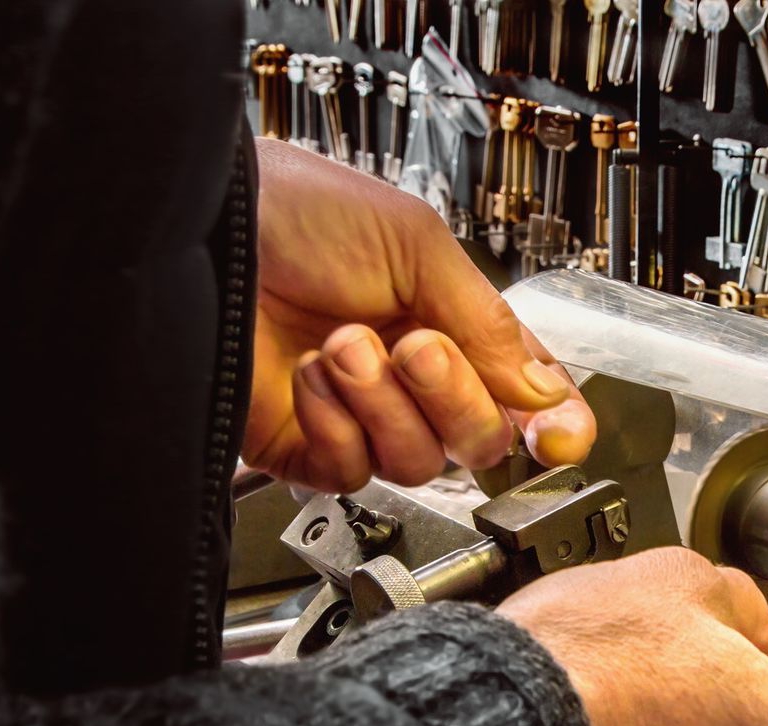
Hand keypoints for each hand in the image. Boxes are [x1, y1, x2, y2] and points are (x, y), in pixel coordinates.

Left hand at [244, 141, 595, 491]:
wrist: (211, 227)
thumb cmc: (299, 210)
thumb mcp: (417, 244)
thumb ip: (490, 325)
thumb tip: (543, 394)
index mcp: (456, 328)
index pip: (528, 398)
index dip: (553, 426)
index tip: (556, 440)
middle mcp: (414, 380)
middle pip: (480, 442)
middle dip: (453, 396)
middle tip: (415, 346)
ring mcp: (362, 416)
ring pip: (418, 464)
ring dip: (383, 402)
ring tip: (342, 344)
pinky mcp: (306, 445)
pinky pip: (351, 473)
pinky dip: (336, 424)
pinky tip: (310, 374)